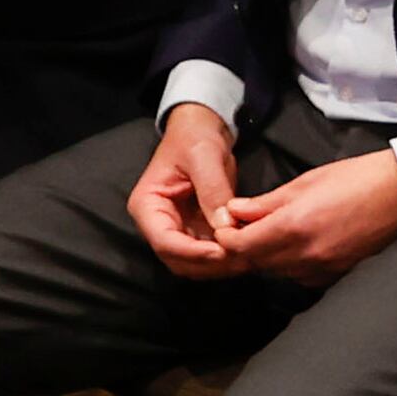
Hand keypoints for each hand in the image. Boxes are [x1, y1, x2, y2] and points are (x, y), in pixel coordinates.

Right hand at [129, 107, 244, 275]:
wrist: (202, 129)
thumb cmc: (194, 137)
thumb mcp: (203, 156)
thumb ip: (212, 190)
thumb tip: (225, 225)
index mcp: (147, 205)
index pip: (164, 241)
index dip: (192, 252)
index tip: (221, 252)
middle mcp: (158, 223)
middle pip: (178, 259)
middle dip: (208, 264)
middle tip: (241, 258)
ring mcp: (178, 229)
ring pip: (194, 263)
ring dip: (220, 265)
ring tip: (249, 255)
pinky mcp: (197, 231)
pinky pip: (209, 252)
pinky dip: (227, 256)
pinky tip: (249, 249)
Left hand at [217, 145, 396, 282]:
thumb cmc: (357, 179)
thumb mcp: (304, 183)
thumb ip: (265, 203)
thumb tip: (236, 211)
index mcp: (294, 226)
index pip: (240, 246)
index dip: (227, 236)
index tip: (228, 225)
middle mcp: (305, 254)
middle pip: (255, 262)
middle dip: (244, 245)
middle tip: (246, 226)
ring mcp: (322, 268)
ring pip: (276, 271)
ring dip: (267, 255)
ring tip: (274, 231)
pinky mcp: (335, 275)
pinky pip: (299, 276)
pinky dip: (290, 263)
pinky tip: (299, 244)